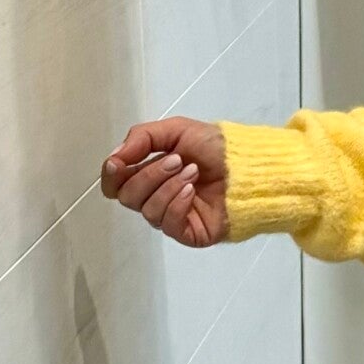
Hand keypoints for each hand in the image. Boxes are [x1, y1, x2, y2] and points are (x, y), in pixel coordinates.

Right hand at [100, 117, 227, 246]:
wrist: (251, 165)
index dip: (111, 175)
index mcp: (150, 173)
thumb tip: (114, 158)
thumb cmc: (217, 147)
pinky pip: (168, 223)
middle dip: (149, 175)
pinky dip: (176, 203)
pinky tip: (192, 190)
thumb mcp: (177, 130)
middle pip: (127, 196)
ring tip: (193, 172)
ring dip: (168, 187)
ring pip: (147, 210)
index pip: (115, 183)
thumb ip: (141, 138)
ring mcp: (172, 216)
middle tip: (177, 160)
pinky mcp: (188, 233)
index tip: (118, 163)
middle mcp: (157, 196)